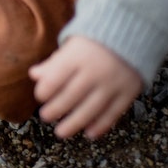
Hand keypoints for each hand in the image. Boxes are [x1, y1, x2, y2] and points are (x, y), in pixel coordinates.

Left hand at [28, 35, 142, 139]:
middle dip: (55, 109)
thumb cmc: (94, 42)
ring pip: (91, 109)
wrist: (133, 33)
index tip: (40, 97)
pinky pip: (113, 113)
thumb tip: (33, 75)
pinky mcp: (129, 92)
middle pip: (71, 96)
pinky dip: (101, 125)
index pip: (55, 78)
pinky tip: (89, 134)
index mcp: (78, 56)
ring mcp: (114, 83)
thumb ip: (54, 62)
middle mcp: (96, 70)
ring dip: (74, 124)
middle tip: (45, 117)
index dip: (44, 91)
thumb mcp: (72, 45)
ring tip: (61, 133)